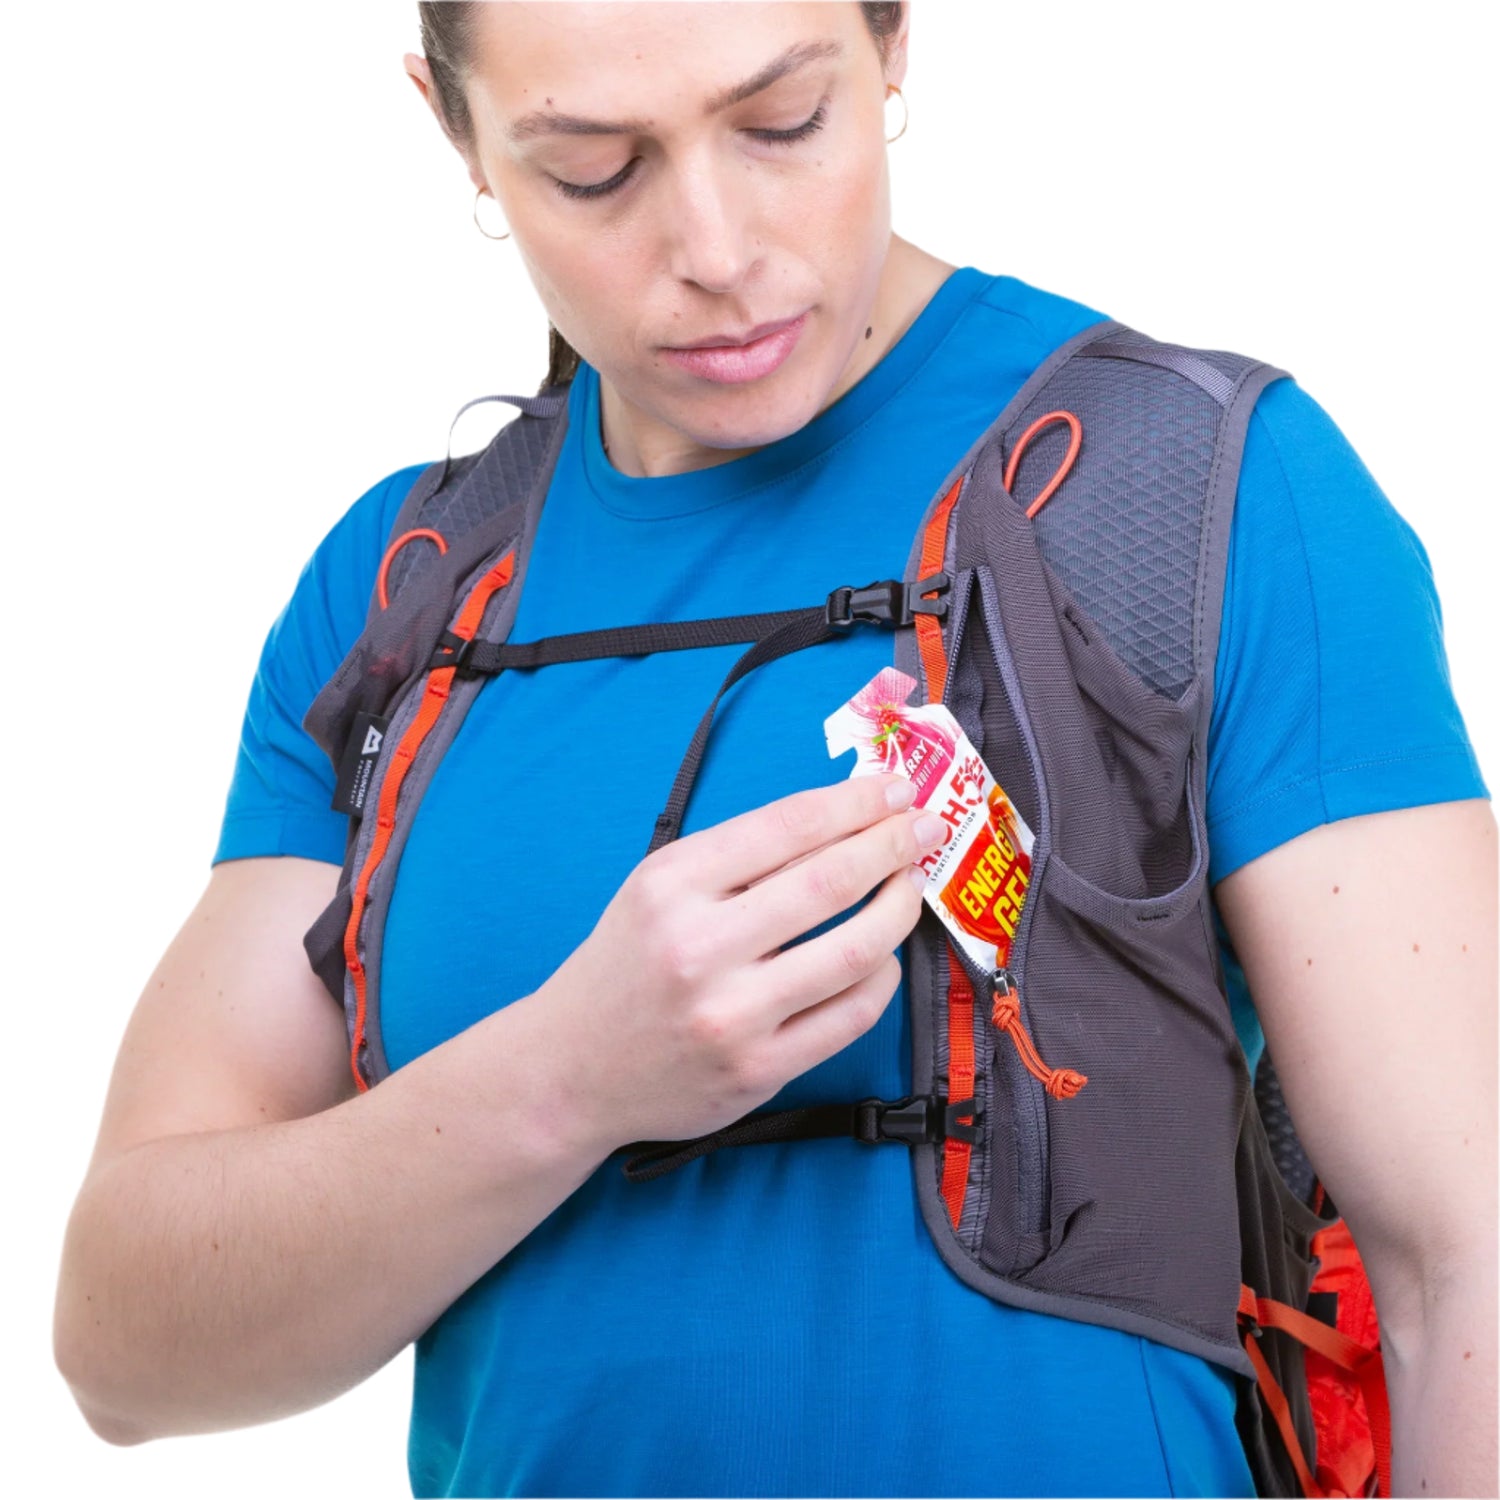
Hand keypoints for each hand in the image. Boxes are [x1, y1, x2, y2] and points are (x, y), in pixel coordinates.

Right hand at [535, 775, 943, 1150]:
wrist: (573, 1070)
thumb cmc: (628, 965)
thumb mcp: (656, 888)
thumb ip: (738, 856)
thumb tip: (843, 817)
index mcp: (671, 886)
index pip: (788, 827)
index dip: (855, 802)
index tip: (894, 789)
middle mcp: (699, 948)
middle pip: (830, 881)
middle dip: (893, 844)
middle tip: (926, 825)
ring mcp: (731, 1015)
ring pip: (855, 950)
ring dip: (900, 907)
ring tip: (912, 885)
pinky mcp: (759, 1070)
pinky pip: (852, 1015)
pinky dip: (882, 976)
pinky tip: (883, 955)